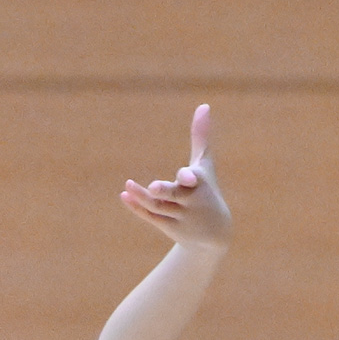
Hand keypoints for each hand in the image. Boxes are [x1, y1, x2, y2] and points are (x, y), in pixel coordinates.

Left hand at [120, 105, 230, 252]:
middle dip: (165, 191)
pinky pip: (151, 216)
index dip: (188, 178)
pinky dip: (137, 207)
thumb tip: (204, 105)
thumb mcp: (205, 164)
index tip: (188, 177)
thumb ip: (202, 137)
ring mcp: (179, 216)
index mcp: (200, 184)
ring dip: (142, 196)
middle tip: (153, 187)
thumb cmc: (208, 190)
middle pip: (174, 195)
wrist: (214, 233)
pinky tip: (124, 195)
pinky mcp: (169, 227)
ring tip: (129, 185)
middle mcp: (189, 201)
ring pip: (158, 205)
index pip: (192, 179)